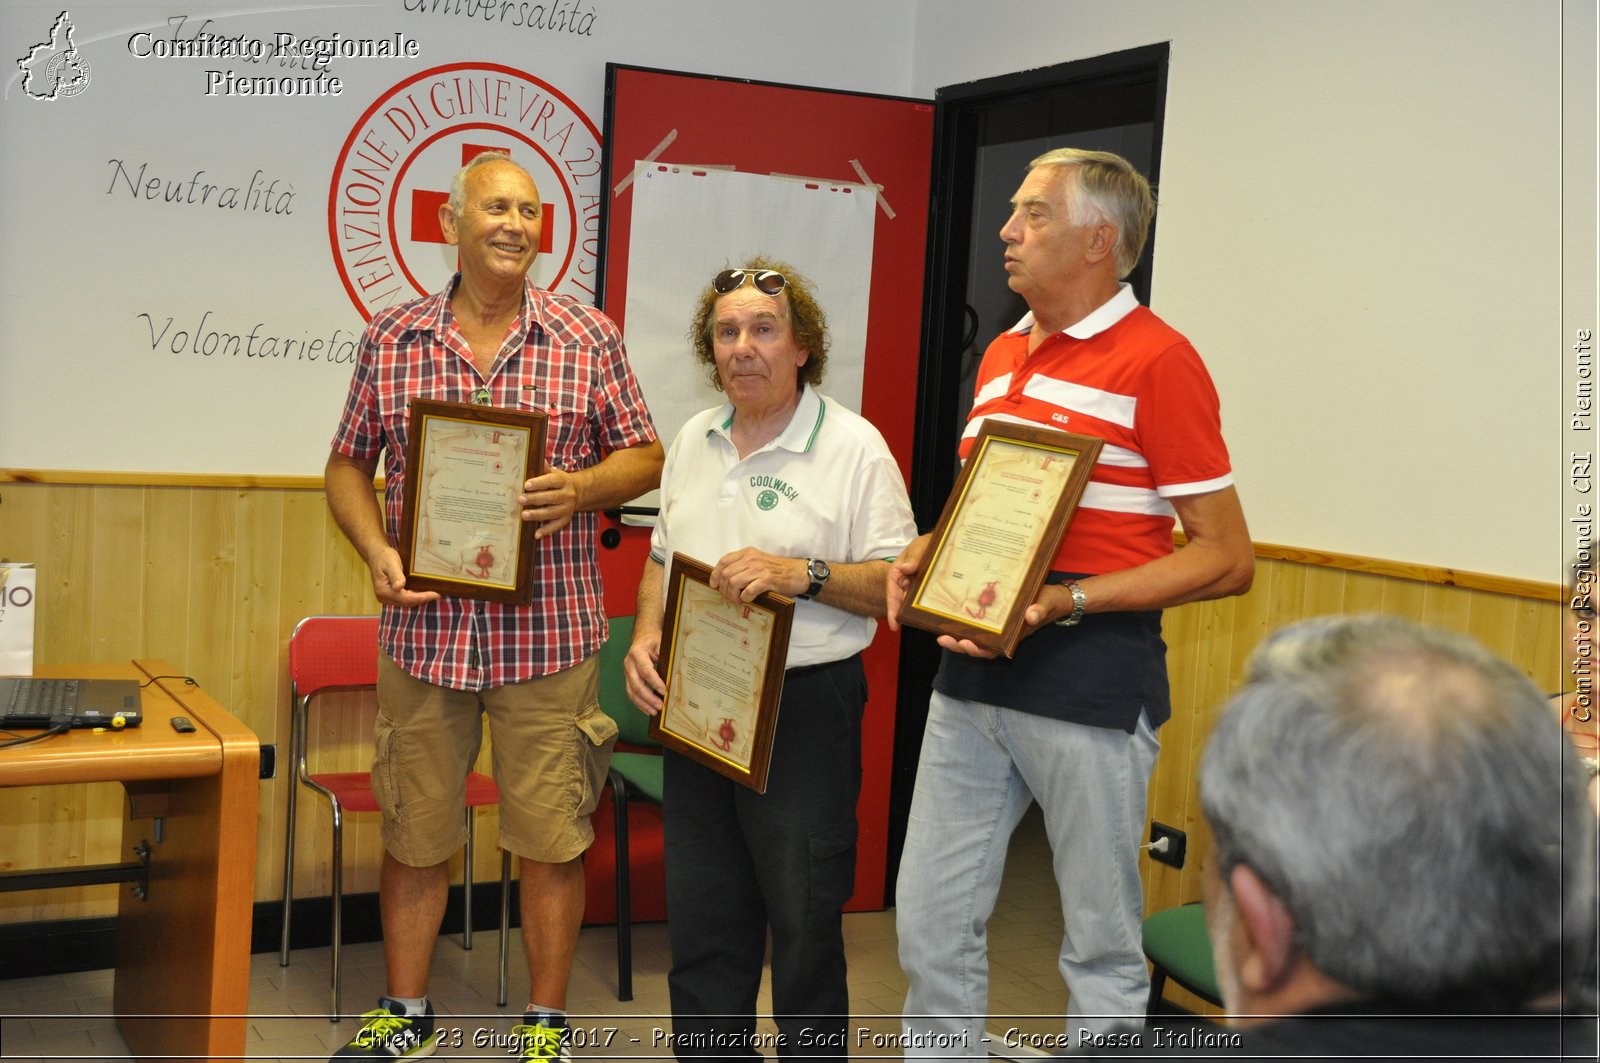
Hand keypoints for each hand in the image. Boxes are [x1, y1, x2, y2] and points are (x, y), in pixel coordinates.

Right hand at [366, 547, 440, 607]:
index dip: (421, 598)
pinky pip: (404, 598)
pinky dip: (414, 596)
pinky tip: (423, 592)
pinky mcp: (390, 594)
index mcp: (383, 591)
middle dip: (422, 599)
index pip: (406, 599)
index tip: (435, 594)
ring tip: (432, 594)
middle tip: (437, 594)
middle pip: (406, 602)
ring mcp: (386, 597)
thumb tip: (399, 587)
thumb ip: (396, 575)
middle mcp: (384, 597)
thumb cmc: (384, 557)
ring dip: (419, 599)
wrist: (376, 555)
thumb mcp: (391, 563)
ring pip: (406, 602)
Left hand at [520, 468, 580, 538]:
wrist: (578, 492)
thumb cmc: (559, 482)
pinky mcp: (565, 519)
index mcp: (563, 481)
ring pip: (552, 512)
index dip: (539, 483)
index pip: (551, 481)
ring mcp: (567, 508)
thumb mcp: (555, 473)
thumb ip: (545, 469)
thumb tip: (539, 460)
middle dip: (534, 499)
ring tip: (524, 515)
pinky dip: (547, 530)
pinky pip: (556, 526)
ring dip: (538, 515)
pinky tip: (536, 534)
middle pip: (550, 497)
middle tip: (520, 499)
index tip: (526, 485)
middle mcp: (567, 495)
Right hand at [623, 633, 664, 714]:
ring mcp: (626, 672)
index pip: (645, 670)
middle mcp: (629, 663)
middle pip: (637, 684)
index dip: (655, 682)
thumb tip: (674, 674)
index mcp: (637, 653)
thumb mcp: (661, 643)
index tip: (665, 690)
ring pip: (632, 691)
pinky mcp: (628, 679)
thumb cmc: (653, 640)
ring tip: (655, 711)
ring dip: (643, 703)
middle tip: (661, 705)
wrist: (643, 637)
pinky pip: (631, 693)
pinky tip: (648, 709)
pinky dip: (639, 703)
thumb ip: (665, 657)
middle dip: (649, 697)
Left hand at [710, 547, 806, 604]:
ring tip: (738, 600)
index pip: (724, 561)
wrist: (797, 573)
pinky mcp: (767, 580)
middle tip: (729, 597)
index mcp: (748, 553)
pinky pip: (748, 591)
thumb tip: (724, 579)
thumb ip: (743, 565)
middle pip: (726, 574)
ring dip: (733, 595)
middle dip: (724, 589)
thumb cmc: (777, 570)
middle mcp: (752, 559)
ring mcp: (760, 569)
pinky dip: (745, 598)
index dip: (715, 574)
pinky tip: (748, 599)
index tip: (714, 585)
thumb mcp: (758, 561)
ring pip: (734, 583)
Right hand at [886, 533, 930, 630]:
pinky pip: (923, 601)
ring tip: (918, 624)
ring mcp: (914, 589)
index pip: (892, 594)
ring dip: (913, 613)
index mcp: (897, 574)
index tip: (894, 623)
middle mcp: (904, 584)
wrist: (937, 544)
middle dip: (901, 615)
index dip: (892, 609)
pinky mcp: (924, 591)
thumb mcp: (918, 548)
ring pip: (911, 604)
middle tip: (902, 628)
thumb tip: (905, 568)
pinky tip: (930, 616)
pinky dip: (924, 608)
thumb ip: (913, 558)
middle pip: (901, 603)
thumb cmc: (923, 545)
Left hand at [934, 582, 1066, 657]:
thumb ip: (1039, 610)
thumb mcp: (1046, 604)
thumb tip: (1031, 616)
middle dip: (960, 646)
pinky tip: (948, 616)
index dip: (978, 650)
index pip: (993, 650)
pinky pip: (976, 624)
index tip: (966, 644)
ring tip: (941, 633)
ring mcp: (997, 627)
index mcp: (1013, 636)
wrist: (1054, 597)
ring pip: (974, 637)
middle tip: (944, 639)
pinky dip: (963, 623)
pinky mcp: (993, 616)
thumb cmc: (1049, 602)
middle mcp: (1002, 634)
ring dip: (957, 637)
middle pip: (977, 646)